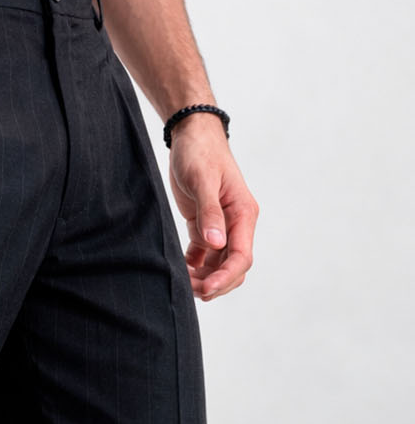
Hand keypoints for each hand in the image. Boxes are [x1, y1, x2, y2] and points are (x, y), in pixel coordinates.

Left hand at [167, 115, 258, 300]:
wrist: (191, 132)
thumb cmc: (199, 151)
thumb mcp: (202, 179)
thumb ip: (210, 211)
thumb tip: (216, 244)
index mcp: (243, 214)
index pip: (241, 256)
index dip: (226, 277)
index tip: (208, 290)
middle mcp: (236, 223)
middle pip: (232, 266)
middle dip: (215, 283)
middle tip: (191, 291)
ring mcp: (221, 224)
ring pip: (218, 263)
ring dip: (204, 277)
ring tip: (183, 283)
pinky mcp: (204, 222)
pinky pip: (204, 253)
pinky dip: (195, 265)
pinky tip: (181, 269)